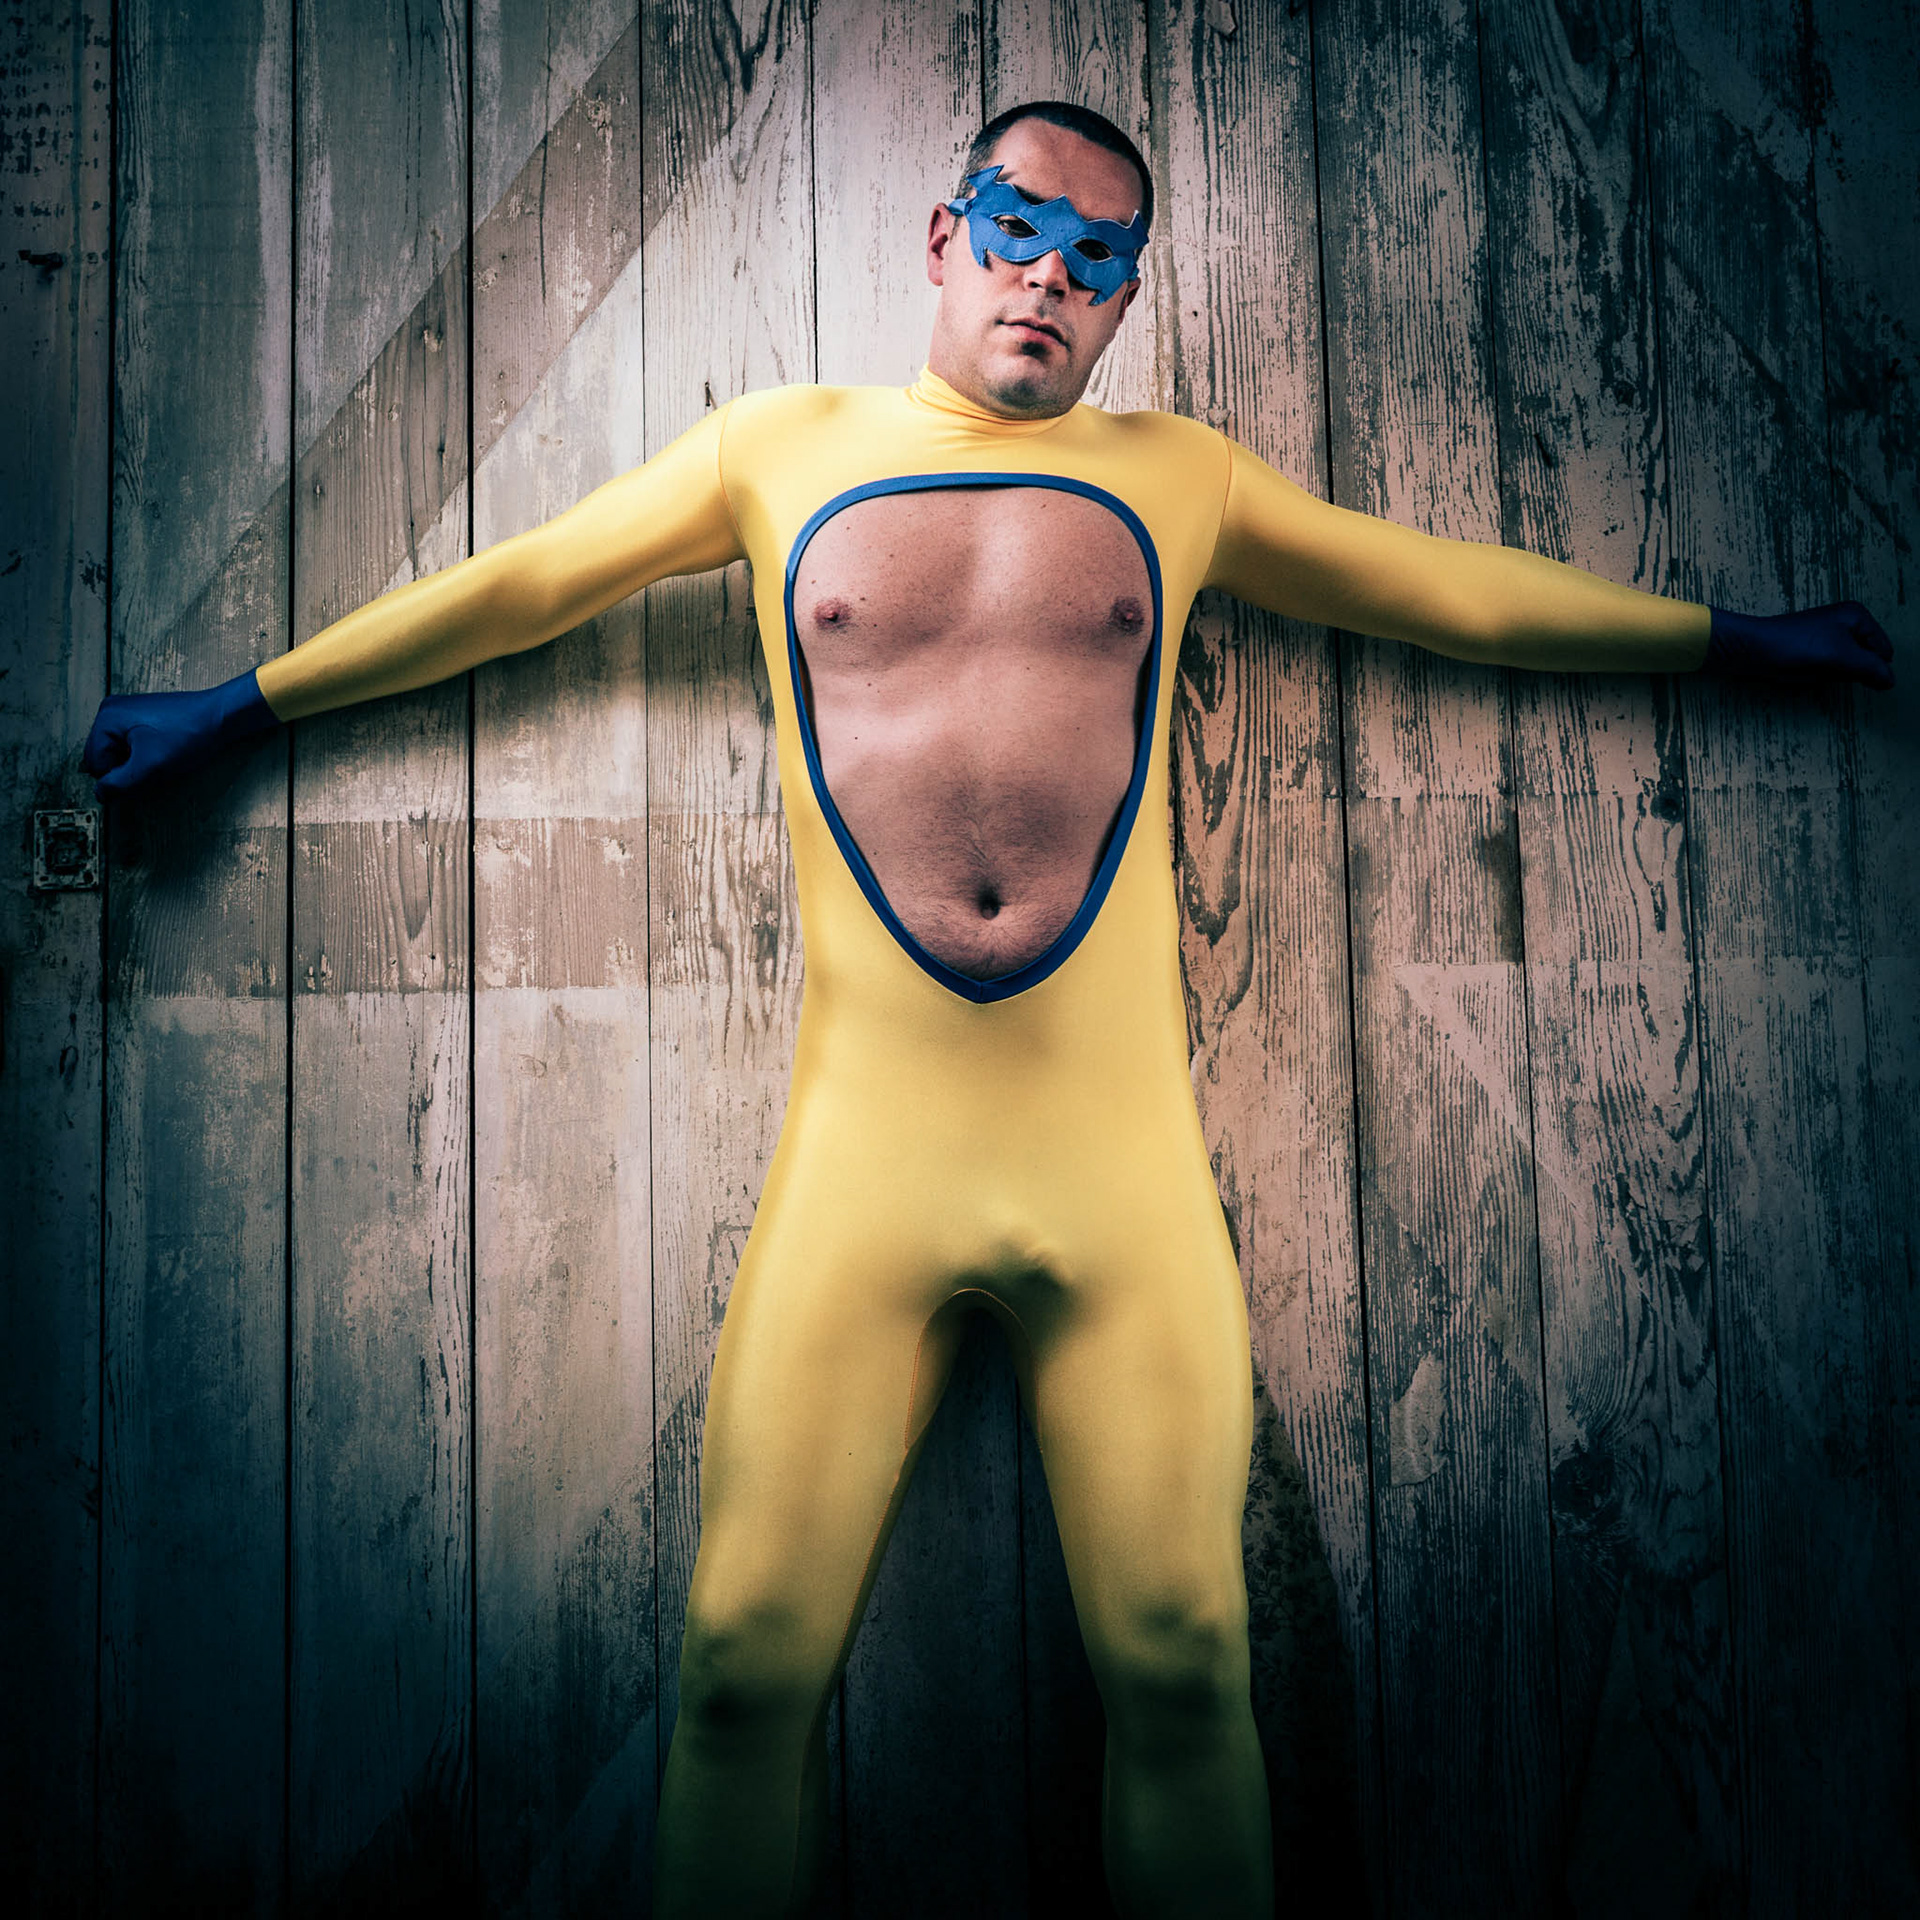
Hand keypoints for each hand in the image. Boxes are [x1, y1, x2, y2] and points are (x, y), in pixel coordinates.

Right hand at [81, 669, 281, 798]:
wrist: (221, 716)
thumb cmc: (188, 735)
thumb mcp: (150, 766)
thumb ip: (119, 784)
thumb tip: (99, 794)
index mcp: (106, 718)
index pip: (96, 765)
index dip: (119, 778)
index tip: (145, 774)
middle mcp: (111, 711)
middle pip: (105, 758)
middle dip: (126, 770)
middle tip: (154, 766)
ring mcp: (127, 712)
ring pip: (120, 754)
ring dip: (137, 765)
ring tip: (162, 758)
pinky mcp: (143, 717)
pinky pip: (133, 746)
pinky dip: (145, 756)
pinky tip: (165, 753)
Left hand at [1706, 601, 1894, 688]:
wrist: (1749, 650)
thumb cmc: (1791, 646)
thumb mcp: (1839, 657)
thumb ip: (1870, 668)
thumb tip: (1890, 680)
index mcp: (1857, 616)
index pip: (1883, 653)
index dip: (1868, 667)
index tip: (1843, 667)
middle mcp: (1845, 623)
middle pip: (1864, 661)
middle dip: (1847, 670)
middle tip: (1824, 664)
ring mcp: (1828, 638)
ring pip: (1845, 669)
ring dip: (1830, 674)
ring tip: (1810, 665)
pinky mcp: (1811, 652)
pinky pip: (1825, 672)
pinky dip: (1817, 676)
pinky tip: (1801, 670)